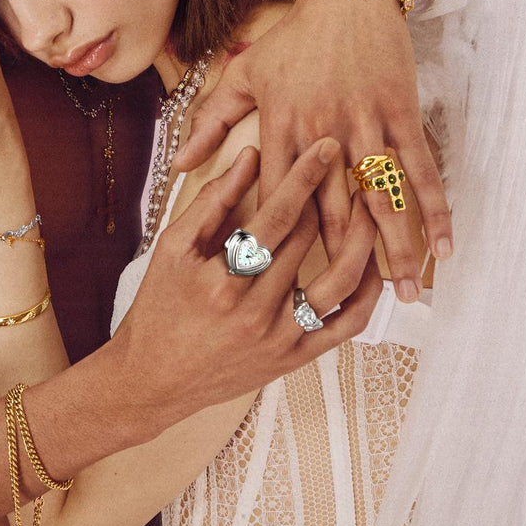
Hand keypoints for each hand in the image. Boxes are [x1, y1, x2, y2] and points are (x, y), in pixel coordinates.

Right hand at [117, 138, 379, 422]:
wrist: (154, 379)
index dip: (303, 176)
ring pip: (341, 281)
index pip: (275, 216)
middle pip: (308, 240)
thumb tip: (250, 157)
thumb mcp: (171, 250)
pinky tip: (371, 262)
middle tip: (349, 166)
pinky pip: (347, 324)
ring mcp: (281, 339)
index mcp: (222, 280)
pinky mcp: (296, 358)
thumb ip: (213, 203)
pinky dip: (368, 292)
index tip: (326, 146)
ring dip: (361, 239)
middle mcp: (256, 311)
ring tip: (369, 207)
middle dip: (330, 196)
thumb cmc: (158, 309)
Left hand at [174, 0, 451, 301]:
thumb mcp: (240, 76)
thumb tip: (177, 169)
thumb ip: (209, 125)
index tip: (274, 285)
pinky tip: (443, 242)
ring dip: (393, 248)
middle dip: (339, 264)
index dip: (277, 245)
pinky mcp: (397, 114)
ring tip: (404, 292)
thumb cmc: (290, 40)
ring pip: (378, 199)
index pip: (275, 200)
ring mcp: (362, 126)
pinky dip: (432, 206)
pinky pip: (418, 169)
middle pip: (329, 212)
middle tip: (343, 309)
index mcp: (279, 132)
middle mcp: (320, 135)